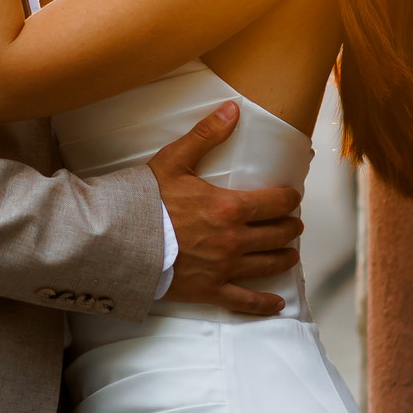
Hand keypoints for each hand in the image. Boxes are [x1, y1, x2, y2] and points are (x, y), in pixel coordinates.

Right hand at [148, 102, 302, 315]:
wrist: (120, 241)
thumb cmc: (146, 200)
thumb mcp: (174, 160)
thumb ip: (206, 134)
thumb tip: (233, 108)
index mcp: (229, 207)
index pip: (275, 203)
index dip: (289, 199)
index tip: (291, 197)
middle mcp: (234, 240)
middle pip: (277, 234)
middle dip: (289, 227)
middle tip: (292, 223)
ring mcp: (224, 268)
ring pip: (267, 265)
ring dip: (284, 257)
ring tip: (289, 253)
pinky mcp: (210, 291)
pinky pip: (244, 301)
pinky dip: (263, 304)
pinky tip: (276, 304)